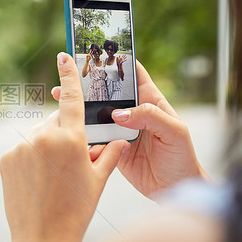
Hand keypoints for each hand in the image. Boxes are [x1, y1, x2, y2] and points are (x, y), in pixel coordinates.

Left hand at [0, 53, 126, 241]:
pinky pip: (22, 149)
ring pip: (38, 135)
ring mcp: (21, 147)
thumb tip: (120, 140)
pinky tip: (36, 180)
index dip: (69, 75)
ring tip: (52, 176)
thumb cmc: (76, 210)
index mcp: (69, 138)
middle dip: (65, 134)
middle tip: (72, 161)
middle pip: (56, 122)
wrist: (43, 239)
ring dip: (47, 146)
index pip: (71, 98)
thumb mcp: (98, 180)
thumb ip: (109, 154)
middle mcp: (42, 136)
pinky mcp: (6, 158)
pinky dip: (30, 158)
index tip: (64, 55)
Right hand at [53, 61, 204, 197]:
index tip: (100, 51)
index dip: (118, 61)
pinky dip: (81, 132)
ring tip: (60, 98)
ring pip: (95, 113)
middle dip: (88, 83)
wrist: (174, 189)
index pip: (133, 74)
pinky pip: (93, 136)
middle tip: (69, 76)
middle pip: (107, 92)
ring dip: (79, 107)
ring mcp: (120, 129)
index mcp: (150, 101)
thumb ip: (149, 117)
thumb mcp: (174, 132)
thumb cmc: (182, 158)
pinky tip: (68, 127)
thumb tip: (118, 113)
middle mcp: (132, 112)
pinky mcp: (111, 146)